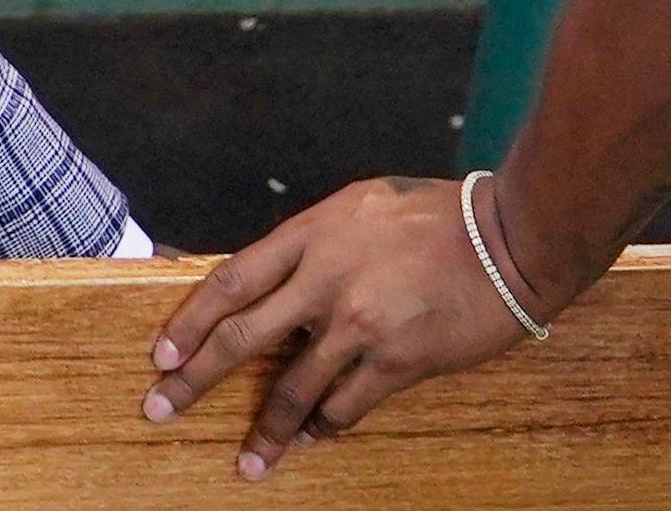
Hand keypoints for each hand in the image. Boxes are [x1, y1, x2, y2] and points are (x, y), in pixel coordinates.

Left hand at [142, 176, 537, 479]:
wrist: (509, 238)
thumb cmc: (436, 216)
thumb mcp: (359, 207)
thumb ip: (313, 243)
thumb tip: (272, 281)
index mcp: (312, 232)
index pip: (232, 279)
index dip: (190, 320)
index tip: (160, 352)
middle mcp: (326, 278)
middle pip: (242, 336)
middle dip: (195, 377)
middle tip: (160, 407)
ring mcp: (360, 322)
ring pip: (293, 388)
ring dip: (266, 431)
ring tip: (246, 463)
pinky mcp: (398, 360)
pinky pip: (346, 406)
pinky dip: (323, 427)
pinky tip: (310, 441)